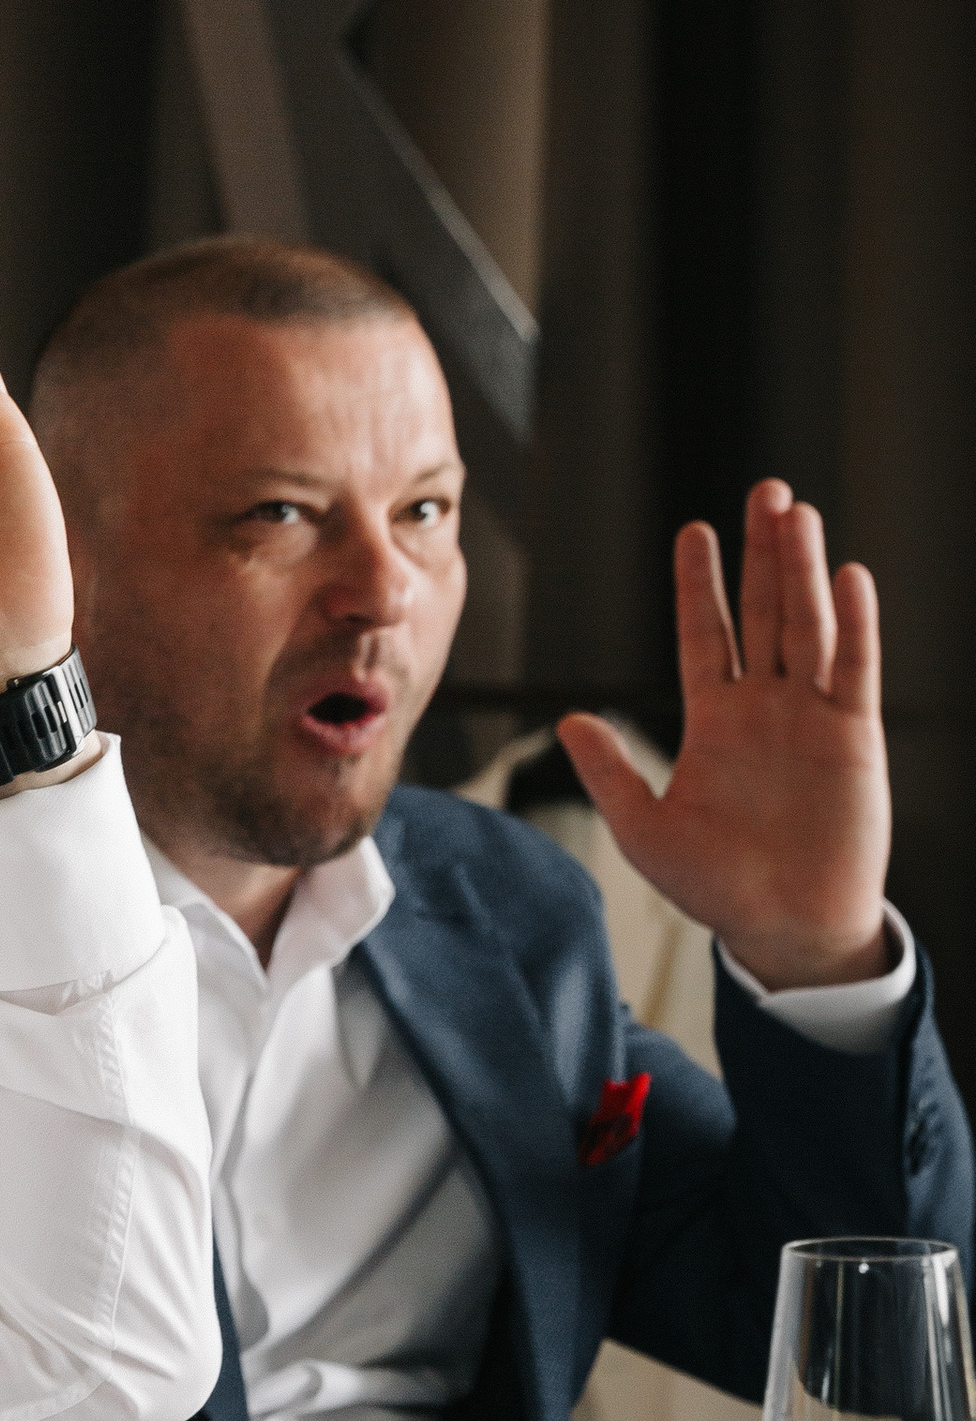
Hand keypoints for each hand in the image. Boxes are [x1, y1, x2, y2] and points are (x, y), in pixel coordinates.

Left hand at [558, 478, 889, 989]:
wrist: (785, 929)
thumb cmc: (716, 886)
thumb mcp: (645, 830)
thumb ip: (611, 772)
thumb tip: (566, 721)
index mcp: (715, 720)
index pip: (706, 634)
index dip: (701, 584)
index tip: (694, 532)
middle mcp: (765, 707)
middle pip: (765, 612)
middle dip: (764, 553)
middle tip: (765, 491)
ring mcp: (812, 717)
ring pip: (808, 626)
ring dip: (803, 571)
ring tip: (797, 514)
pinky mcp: (854, 737)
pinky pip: (854, 669)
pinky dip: (853, 624)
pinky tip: (847, 577)